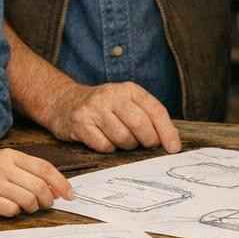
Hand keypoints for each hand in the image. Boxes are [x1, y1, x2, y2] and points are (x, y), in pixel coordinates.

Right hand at [0, 149, 72, 216]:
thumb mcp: (2, 163)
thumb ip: (27, 172)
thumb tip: (54, 189)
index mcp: (10, 155)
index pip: (44, 168)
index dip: (61, 183)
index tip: (70, 195)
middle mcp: (2, 167)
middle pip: (39, 186)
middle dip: (48, 200)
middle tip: (46, 204)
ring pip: (27, 200)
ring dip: (32, 208)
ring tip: (27, 207)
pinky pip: (11, 210)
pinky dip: (15, 212)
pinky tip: (8, 208)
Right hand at [48, 81, 180, 152]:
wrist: (64, 102)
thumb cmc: (104, 107)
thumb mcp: (126, 103)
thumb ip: (148, 116)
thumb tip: (172, 140)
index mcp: (129, 89)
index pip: (155, 110)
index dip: (167, 131)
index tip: (174, 148)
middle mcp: (112, 95)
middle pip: (140, 124)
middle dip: (148, 140)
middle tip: (147, 145)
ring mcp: (94, 108)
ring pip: (122, 138)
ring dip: (126, 145)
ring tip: (122, 140)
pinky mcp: (80, 123)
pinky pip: (104, 146)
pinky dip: (108, 148)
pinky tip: (103, 140)